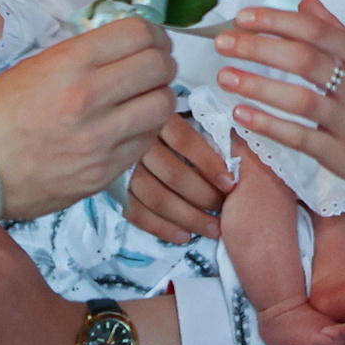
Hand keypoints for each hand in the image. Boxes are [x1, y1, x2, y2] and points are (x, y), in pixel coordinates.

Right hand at [0, 18, 177, 218]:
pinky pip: (147, 143)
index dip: (153, 34)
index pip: (138, 33)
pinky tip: (128, 128)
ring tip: (144, 100)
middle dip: (162, 64)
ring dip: (159, 98)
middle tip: (154, 69)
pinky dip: (145, 131)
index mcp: (69, 63)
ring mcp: (99, 138)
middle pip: (159, 67)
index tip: (152, 41)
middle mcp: (88, 97)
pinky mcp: (104, 172)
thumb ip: (86, 56)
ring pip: (163, 106)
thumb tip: (129, 48)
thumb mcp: (38, 66)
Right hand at [125, 117, 234, 242]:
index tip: (229, 183)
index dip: (209, 164)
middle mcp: (137, 141)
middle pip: (173, 175)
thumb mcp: (177, 108)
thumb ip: (197, 122)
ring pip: (157, 198)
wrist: (112, 119)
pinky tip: (184, 235)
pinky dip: (161, 228)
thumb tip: (232, 145)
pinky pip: (136, 213)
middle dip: (203, 196)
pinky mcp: (114, 188)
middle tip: (223, 207)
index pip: (185, 141)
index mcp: (155, 117)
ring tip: (212, 228)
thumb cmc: (156, 115)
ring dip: (188, 217)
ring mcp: (123, 167)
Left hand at [216, 0, 344, 205]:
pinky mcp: (344, 156)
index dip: (277, 21)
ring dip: (257, 86)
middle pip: (303, 60)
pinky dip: (269, 125)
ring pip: (299, 100)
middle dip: (258, 49)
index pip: (316, 31)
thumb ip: (337, 29)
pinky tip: (242, 115)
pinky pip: (301, 138)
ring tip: (224, 78)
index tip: (243, 17)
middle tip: (222, 43)